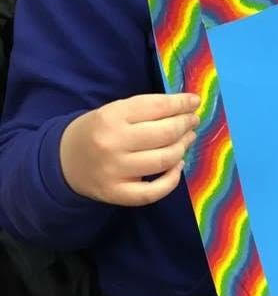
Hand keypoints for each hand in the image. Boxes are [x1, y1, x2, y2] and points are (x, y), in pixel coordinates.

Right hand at [60, 93, 200, 205]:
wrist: (65, 161)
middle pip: (164, 133)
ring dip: (183, 148)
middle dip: (185, 125)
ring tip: (187, 138)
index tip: (195, 102)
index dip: (181, 104)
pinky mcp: (116, 194)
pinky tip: (178, 166)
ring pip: (164, 160)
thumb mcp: (115, 110)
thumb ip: (147, 108)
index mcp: (112, 116)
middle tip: (192, 121)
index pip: (157, 107)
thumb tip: (187, 106)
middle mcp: (113, 143)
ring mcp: (114, 171)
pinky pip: (153, 192)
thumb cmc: (98, 130)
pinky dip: (172, 180)